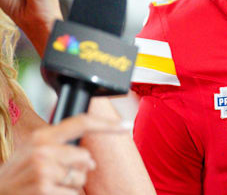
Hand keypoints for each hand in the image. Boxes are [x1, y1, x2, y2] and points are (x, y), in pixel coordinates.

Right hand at [0, 113, 125, 194]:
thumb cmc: (17, 176)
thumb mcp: (32, 152)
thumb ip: (58, 147)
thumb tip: (90, 159)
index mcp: (41, 136)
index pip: (82, 122)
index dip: (107, 124)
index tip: (126, 125)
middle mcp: (43, 150)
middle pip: (86, 157)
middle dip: (79, 169)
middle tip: (57, 176)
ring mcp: (44, 170)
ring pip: (81, 177)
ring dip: (70, 185)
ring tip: (49, 186)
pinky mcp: (45, 189)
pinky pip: (74, 194)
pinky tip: (48, 194)